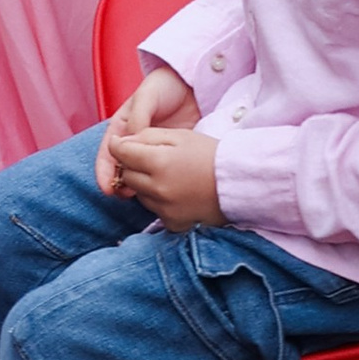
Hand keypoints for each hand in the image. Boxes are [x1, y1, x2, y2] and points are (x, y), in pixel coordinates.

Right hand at [94, 65, 193, 193]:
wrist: (190, 87)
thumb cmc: (163, 87)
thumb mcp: (147, 96)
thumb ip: (138, 116)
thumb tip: (131, 142)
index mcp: (122, 126)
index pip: (108, 151)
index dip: (104, 170)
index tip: (106, 186)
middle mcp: (133, 142)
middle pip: (120, 166)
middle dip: (117, 182)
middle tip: (122, 194)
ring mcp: (150, 151)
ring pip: (137, 173)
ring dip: (134, 186)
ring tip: (137, 196)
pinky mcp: (166, 157)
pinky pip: (157, 173)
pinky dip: (154, 184)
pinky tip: (157, 191)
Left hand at [101, 124, 222, 234]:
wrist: (239, 183)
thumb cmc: (209, 154)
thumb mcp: (179, 135)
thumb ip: (146, 136)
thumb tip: (121, 142)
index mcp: (158, 163)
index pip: (120, 153)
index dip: (119, 145)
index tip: (123, 142)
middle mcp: (158, 189)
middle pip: (126, 175)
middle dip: (131, 164)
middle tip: (148, 157)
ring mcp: (164, 210)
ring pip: (138, 194)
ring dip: (143, 183)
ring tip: (165, 173)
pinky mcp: (172, 223)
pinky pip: (153, 209)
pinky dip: (157, 199)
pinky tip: (174, 190)